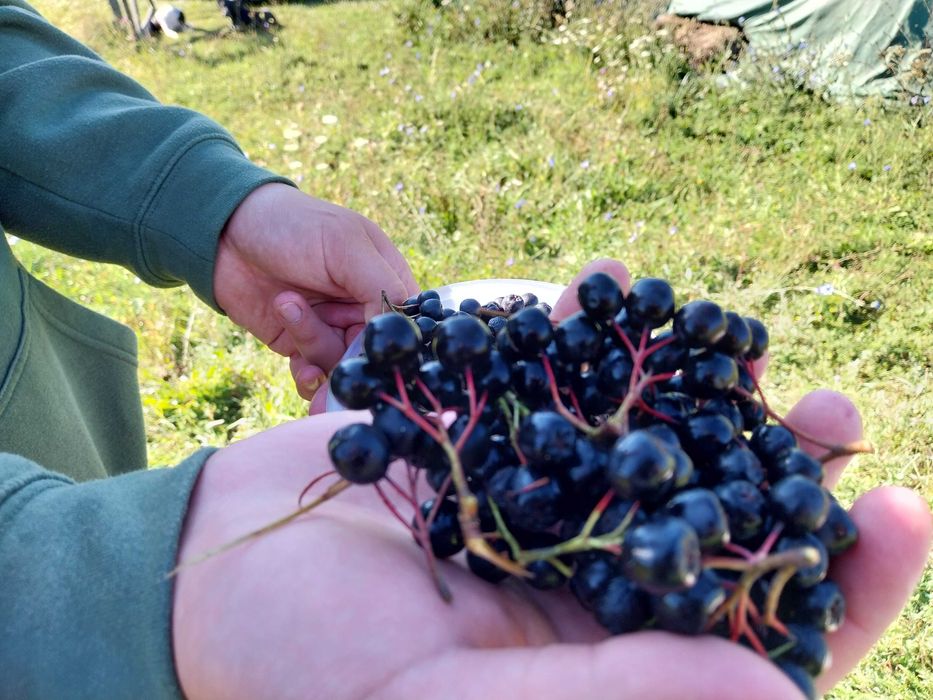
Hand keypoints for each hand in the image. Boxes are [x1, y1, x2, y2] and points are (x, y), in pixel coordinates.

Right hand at [173, 261, 930, 698]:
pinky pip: (551, 382)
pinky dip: (582, 334)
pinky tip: (612, 282)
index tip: (897, 519)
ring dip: (697, 391)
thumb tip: (777, 698)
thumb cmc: (302, 669)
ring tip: (749, 342)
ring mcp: (533, 503)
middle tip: (836, 413)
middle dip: (782, 474)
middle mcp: (580, 585)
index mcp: (593, 666)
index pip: (748, 645)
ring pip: (638, 442)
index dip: (834, 593)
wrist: (205, 575)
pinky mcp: (481, 439)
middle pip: (711, 530)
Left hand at [214, 183, 417, 399]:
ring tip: (287, 306)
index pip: (406, 324)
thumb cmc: (292, 226)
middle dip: (353, 363)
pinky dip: (309, 379)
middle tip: (335, 368)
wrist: (224, 231)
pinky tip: (299, 368)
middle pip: (374, 355)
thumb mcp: (345, 246)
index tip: (378, 357)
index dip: (396, 345)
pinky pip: (315, 377)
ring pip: (342, 367)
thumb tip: (401, 332)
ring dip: (316, 349)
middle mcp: (363, 309)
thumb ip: (381, 287)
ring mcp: (332, 328)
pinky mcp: (299, 345)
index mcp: (385, 280)